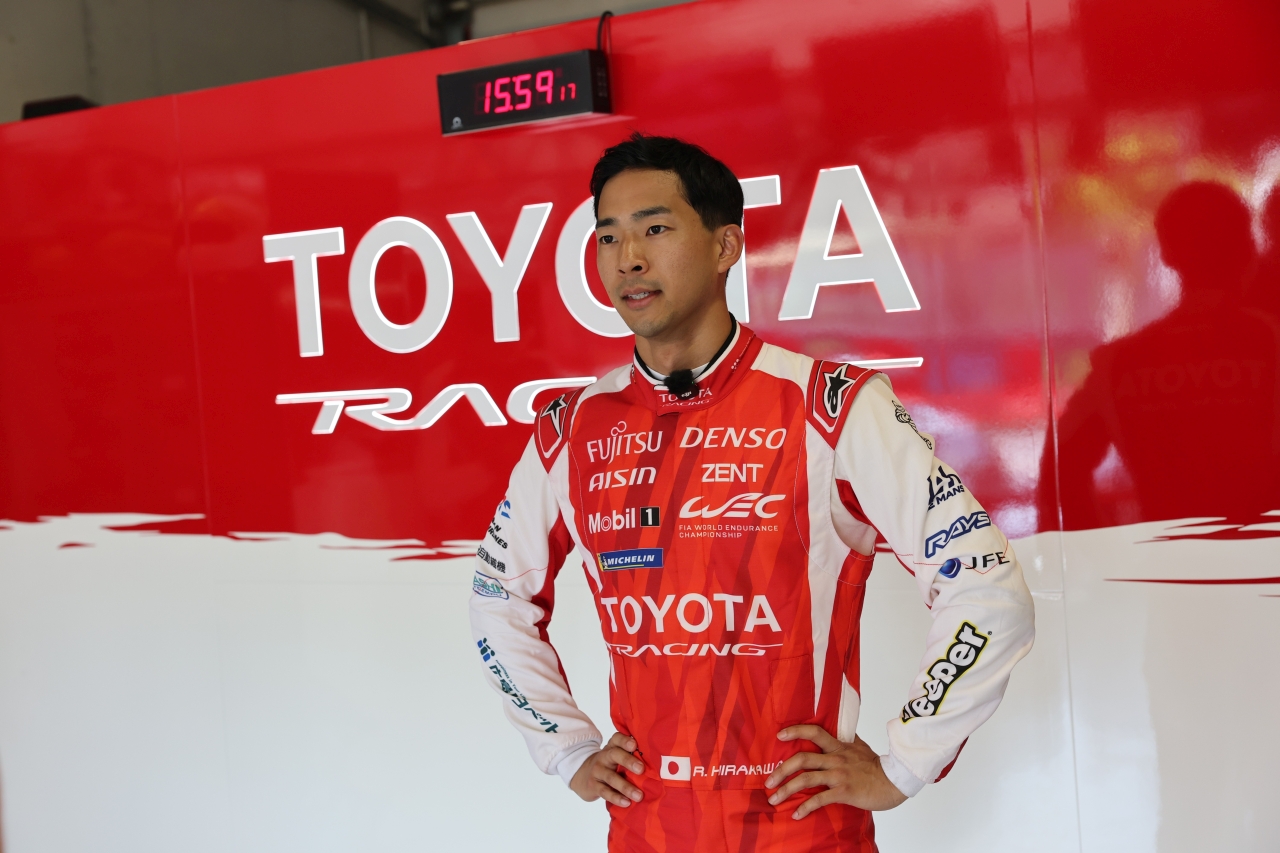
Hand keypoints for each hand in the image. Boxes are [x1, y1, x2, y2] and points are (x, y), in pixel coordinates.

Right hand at [569, 732, 645, 807]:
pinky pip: (605, 792)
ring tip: (639, 796)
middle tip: (641, 769)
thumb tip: (659, 764)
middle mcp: (604, 756)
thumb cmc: (610, 765)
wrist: (584, 775)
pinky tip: (627, 803)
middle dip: (628, 761)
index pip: (617, 739)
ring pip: (611, 777)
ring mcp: (597, 771)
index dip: (625, 741)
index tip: (635, 745)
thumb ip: (633, 756)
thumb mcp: (618, 756)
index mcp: (613, 747)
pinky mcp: (593, 786)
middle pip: (614, 755)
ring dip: (626, 787)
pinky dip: (616, 798)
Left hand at [764, 725, 907, 817]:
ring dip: (786, 789)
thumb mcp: (861, 746)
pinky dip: (805, 807)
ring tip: (773, 799)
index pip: (814, 731)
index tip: (779, 735)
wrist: (895, 781)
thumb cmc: (877, 766)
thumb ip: (847, 739)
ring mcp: (839, 775)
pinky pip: (819, 799)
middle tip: (768, 781)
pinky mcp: (844, 792)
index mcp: (838, 746)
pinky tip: (796, 813)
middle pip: (802, 759)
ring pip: (806, 779)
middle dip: (781, 770)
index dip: (796, 731)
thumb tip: (840, 729)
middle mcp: (835, 759)